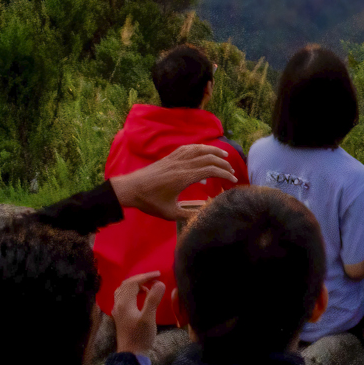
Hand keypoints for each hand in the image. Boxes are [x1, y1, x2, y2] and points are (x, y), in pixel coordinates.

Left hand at [111, 144, 236, 219]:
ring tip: (224, 156)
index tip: (233, 180)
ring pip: (199, 149)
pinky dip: (200, 147)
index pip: (210, 171)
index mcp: (184, 177)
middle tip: (231, 171)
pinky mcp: (170, 157)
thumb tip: (205, 216)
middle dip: (223, 164)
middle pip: (208, 158)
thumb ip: (188, 215)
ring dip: (214, 151)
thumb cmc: (150, 201)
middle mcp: (182, 164)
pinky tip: (204, 150)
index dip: (224, 174)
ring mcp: (175, 158)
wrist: (131, 188)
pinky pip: (188, 148)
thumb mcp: (169, 213)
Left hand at [113, 271, 165, 356]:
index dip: (146, 276)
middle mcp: (118, 304)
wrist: (131, 354)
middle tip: (155, 278)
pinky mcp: (120, 316)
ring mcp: (118, 310)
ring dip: (135, 285)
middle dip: (141, 278)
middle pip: (126, 284)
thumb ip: (153, 300)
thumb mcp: (149, 318)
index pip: (133, 283)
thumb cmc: (141, 337)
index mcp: (124, 303)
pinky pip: (123, 297)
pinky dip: (132, 292)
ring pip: (123, 290)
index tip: (159, 275)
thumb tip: (159, 283)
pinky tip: (141, 297)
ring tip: (148, 286)